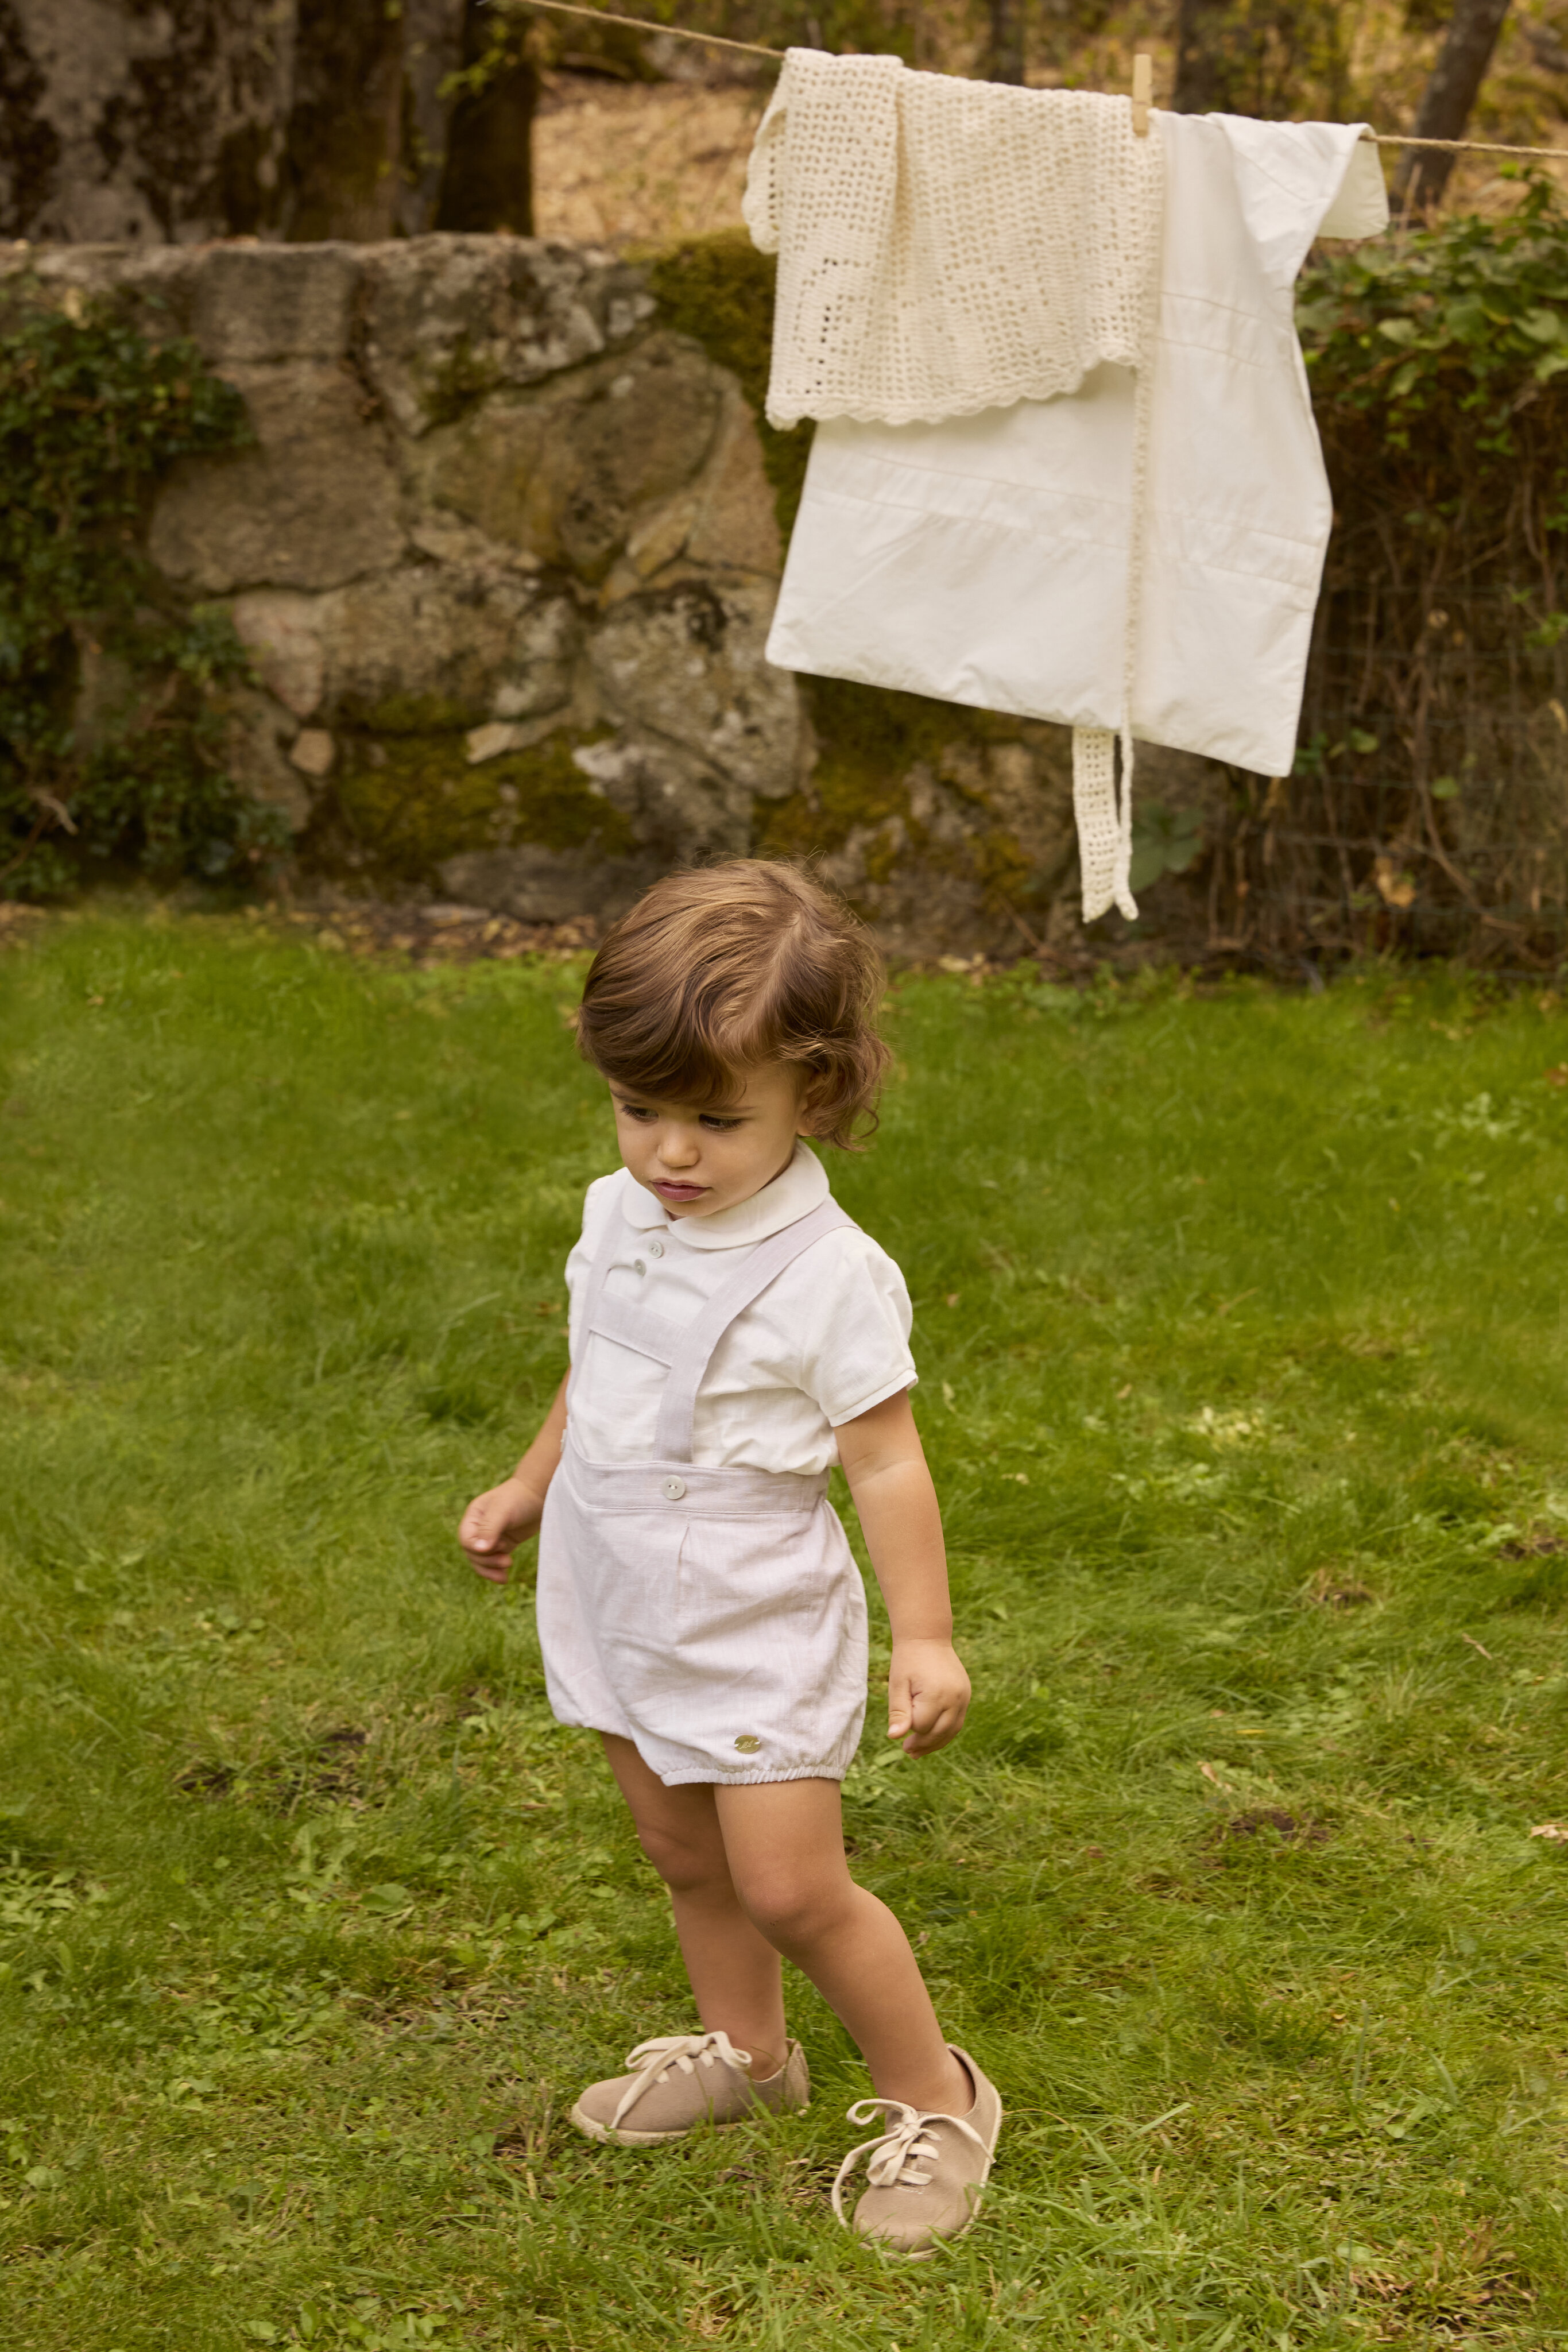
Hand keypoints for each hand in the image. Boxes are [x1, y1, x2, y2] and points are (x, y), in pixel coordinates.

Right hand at [458, 1476, 544, 1583]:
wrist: (540, 1494)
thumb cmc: (520, 1498)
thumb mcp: (503, 1511)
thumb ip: (489, 1529)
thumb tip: (477, 1549)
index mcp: (474, 1516)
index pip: (466, 1539)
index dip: (478, 1548)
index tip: (498, 1546)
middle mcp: (479, 1527)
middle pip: (473, 1553)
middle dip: (488, 1561)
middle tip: (507, 1561)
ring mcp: (491, 1537)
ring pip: (482, 1560)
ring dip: (491, 1569)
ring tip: (505, 1576)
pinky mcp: (504, 1544)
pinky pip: (495, 1562)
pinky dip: (497, 1571)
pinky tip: (505, 1578)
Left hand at [887, 1638, 969, 1755]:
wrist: (928, 1637)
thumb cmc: (908, 1660)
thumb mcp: (897, 1684)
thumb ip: (898, 1712)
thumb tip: (894, 1738)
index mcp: (936, 1694)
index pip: (922, 1726)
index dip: (909, 1728)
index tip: (900, 1723)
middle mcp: (955, 1698)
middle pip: (939, 1733)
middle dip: (923, 1744)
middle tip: (907, 1751)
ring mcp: (964, 1697)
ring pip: (952, 1731)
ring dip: (935, 1743)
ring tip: (917, 1752)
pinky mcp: (966, 1695)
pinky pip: (958, 1721)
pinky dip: (945, 1732)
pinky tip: (932, 1737)